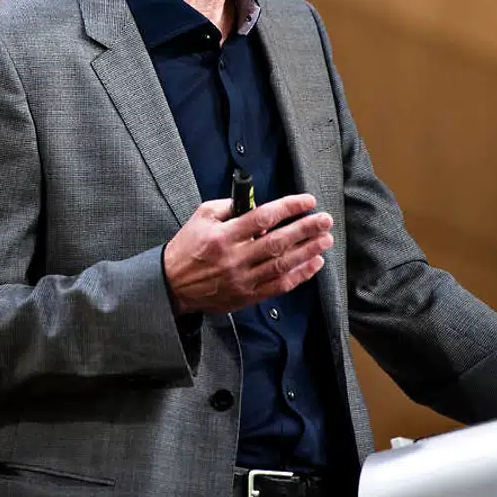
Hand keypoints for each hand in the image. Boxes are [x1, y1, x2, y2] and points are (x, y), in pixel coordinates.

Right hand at [163, 194, 333, 314]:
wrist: (172, 284)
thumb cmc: (187, 247)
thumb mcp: (200, 218)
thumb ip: (228, 207)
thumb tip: (256, 204)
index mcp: (222, 235)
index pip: (262, 217)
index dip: (288, 207)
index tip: (307, 201)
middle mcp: (234, 257)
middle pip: (278, 241)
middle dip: (306, 228)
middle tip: (325, 220)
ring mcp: (242, 279)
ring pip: (283, 264)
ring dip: (308, 251)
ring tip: (325, 239)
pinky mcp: (247, 295)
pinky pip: (279, 285)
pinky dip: (300, 275)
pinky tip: (313, 264)